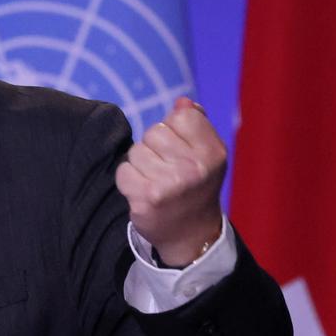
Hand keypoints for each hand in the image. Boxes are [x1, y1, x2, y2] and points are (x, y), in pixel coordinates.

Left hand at [115, 97, 225, 266]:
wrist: (191, 233)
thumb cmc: (196, 185)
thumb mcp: (206, 153)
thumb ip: (196, 123)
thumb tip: (181, 102)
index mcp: (212, 152)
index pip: (181, 115)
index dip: (175, 129)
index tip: (181, 149)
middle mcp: (194, 168)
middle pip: (154, 131)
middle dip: (155, 147)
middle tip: (167, 168)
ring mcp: (170, 184)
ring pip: (136, 151)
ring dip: (141, 164)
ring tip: (156, 181)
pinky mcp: (146, 199)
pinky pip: (123, 171)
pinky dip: (129, 180)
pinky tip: (144, 192)